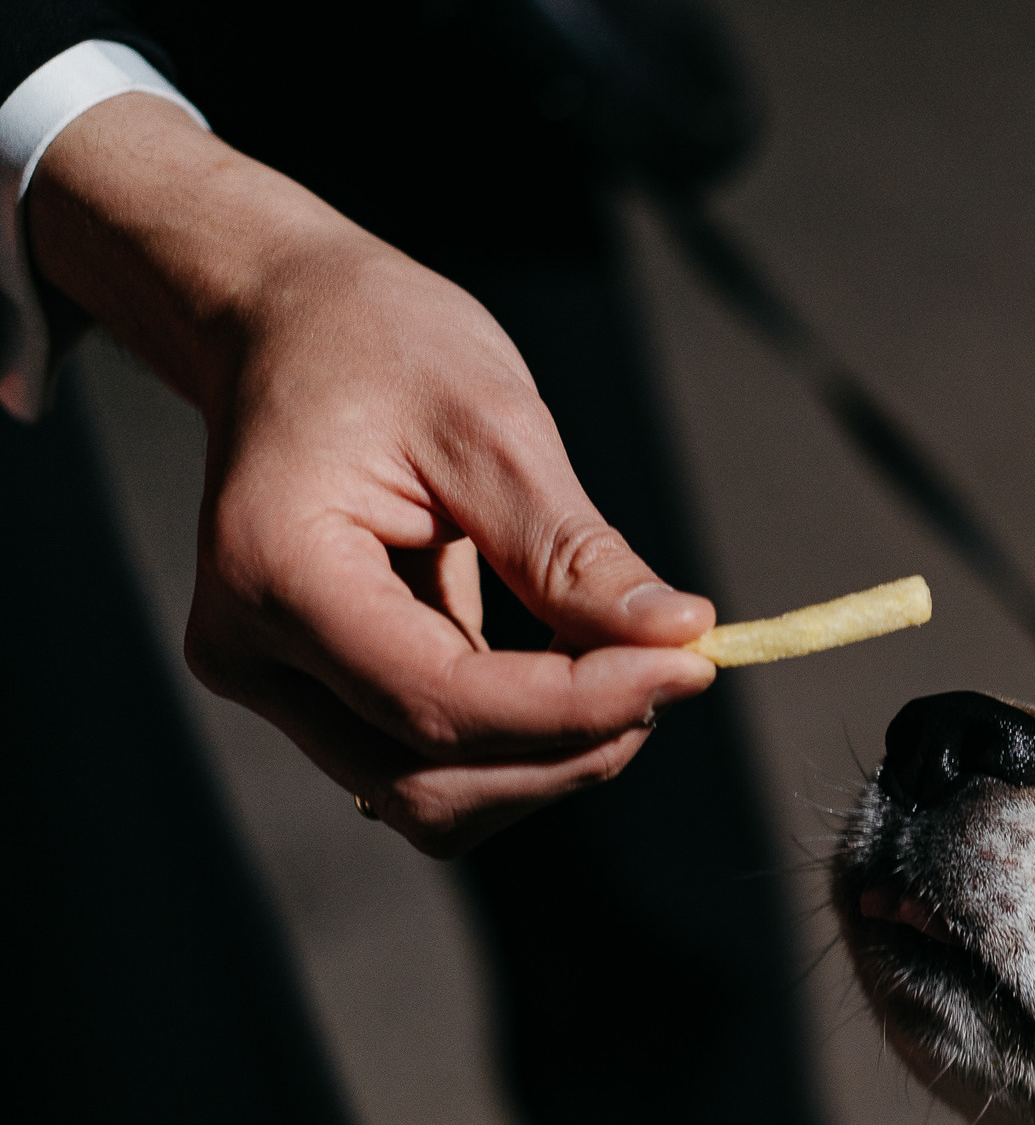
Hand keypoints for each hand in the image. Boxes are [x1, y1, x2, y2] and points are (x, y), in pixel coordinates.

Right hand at [30, 94, 716, 855]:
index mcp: (273, 575)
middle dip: (570, 749)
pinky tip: (571, 670)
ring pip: (433, 800)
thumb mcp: (492, 424)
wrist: (288, 324)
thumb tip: (678, 636)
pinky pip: (431, 766)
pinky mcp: (318, 694)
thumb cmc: (376, 345)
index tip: (691, 665)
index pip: (443, 704)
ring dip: (549, 760)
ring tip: (623, 666)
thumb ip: (574, 551)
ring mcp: (277, 684)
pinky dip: (520, 744)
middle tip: (669, 667)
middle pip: (433, 786)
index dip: (581, 707)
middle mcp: (253, 654)